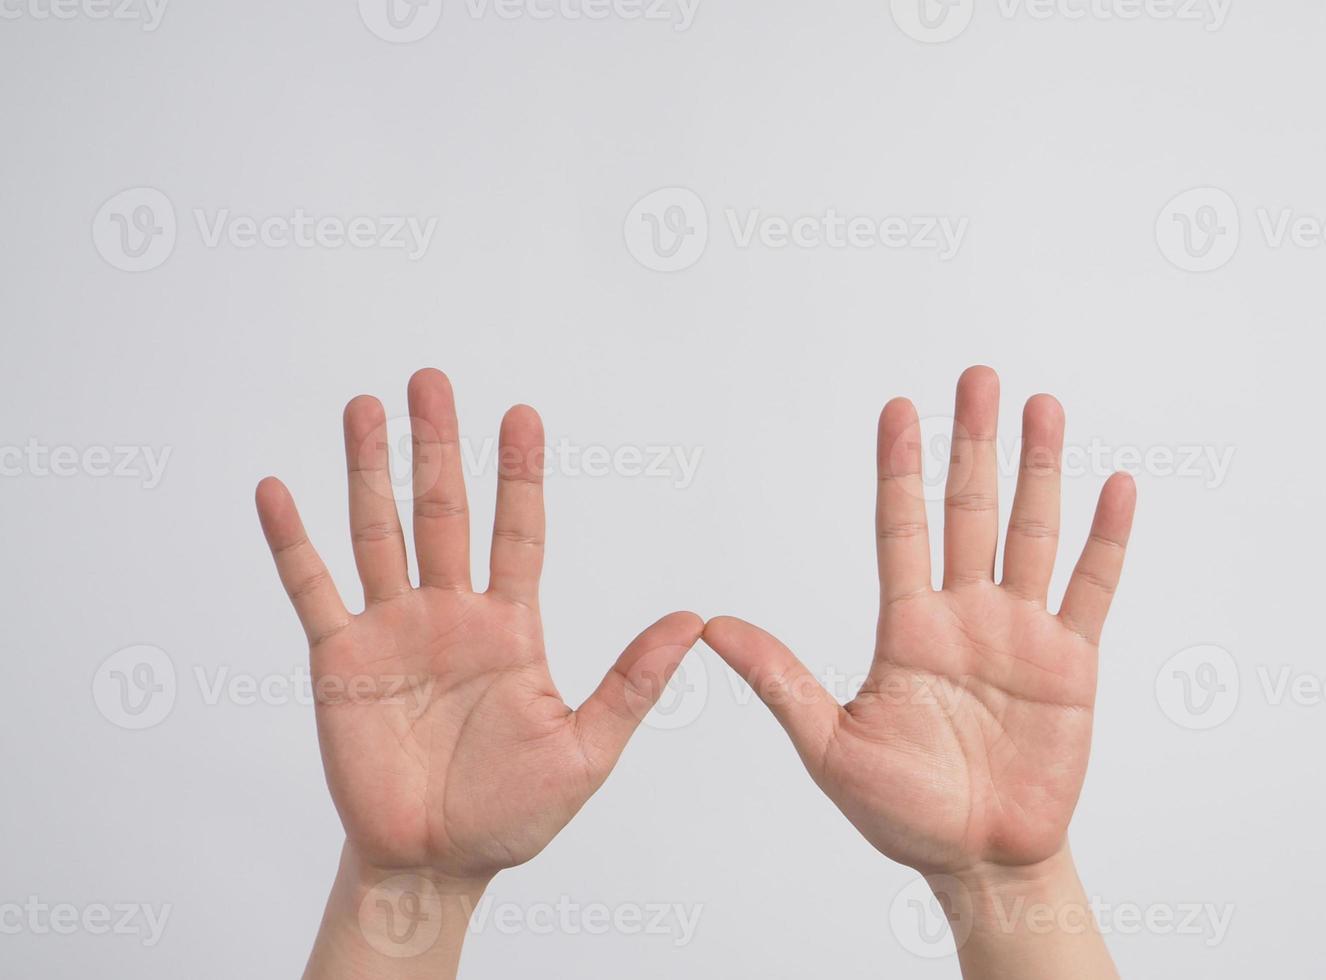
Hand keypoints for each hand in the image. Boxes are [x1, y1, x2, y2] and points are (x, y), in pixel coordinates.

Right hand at [255, 369, 701, 886]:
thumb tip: (692, 621)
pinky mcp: (340, 662)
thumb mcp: (588, 749)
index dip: (518, 474)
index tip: (522, 415)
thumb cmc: (515, 812)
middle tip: (431, 379)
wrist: (438, 863)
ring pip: (378, 533)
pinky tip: (277, 490)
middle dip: (438, 447)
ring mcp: (392, 631)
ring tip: (365, 407)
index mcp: (511, 626)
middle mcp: (450, 614)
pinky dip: (292, 541)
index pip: (518, 532)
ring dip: (369, 471)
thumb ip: (633, 683)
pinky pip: (312, 591)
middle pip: (443, 512)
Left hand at [702, 366, 1134, 878]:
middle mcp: (965, 616)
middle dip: (973, 444)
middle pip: (970, 511)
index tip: (899, 408)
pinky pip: (1091, 589)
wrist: (979, 862)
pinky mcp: (1071, 664)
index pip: (901, 529)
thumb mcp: (829, 746)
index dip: (900, 470)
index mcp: (908, 628)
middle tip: (977, 377)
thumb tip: (711, 627)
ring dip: (1039, 471)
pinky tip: (1114, 488)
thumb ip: (781, 680)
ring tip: (1042, 407)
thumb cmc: (903, 814)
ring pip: (1032, 533)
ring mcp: (1021, 634)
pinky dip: (1104, 540)